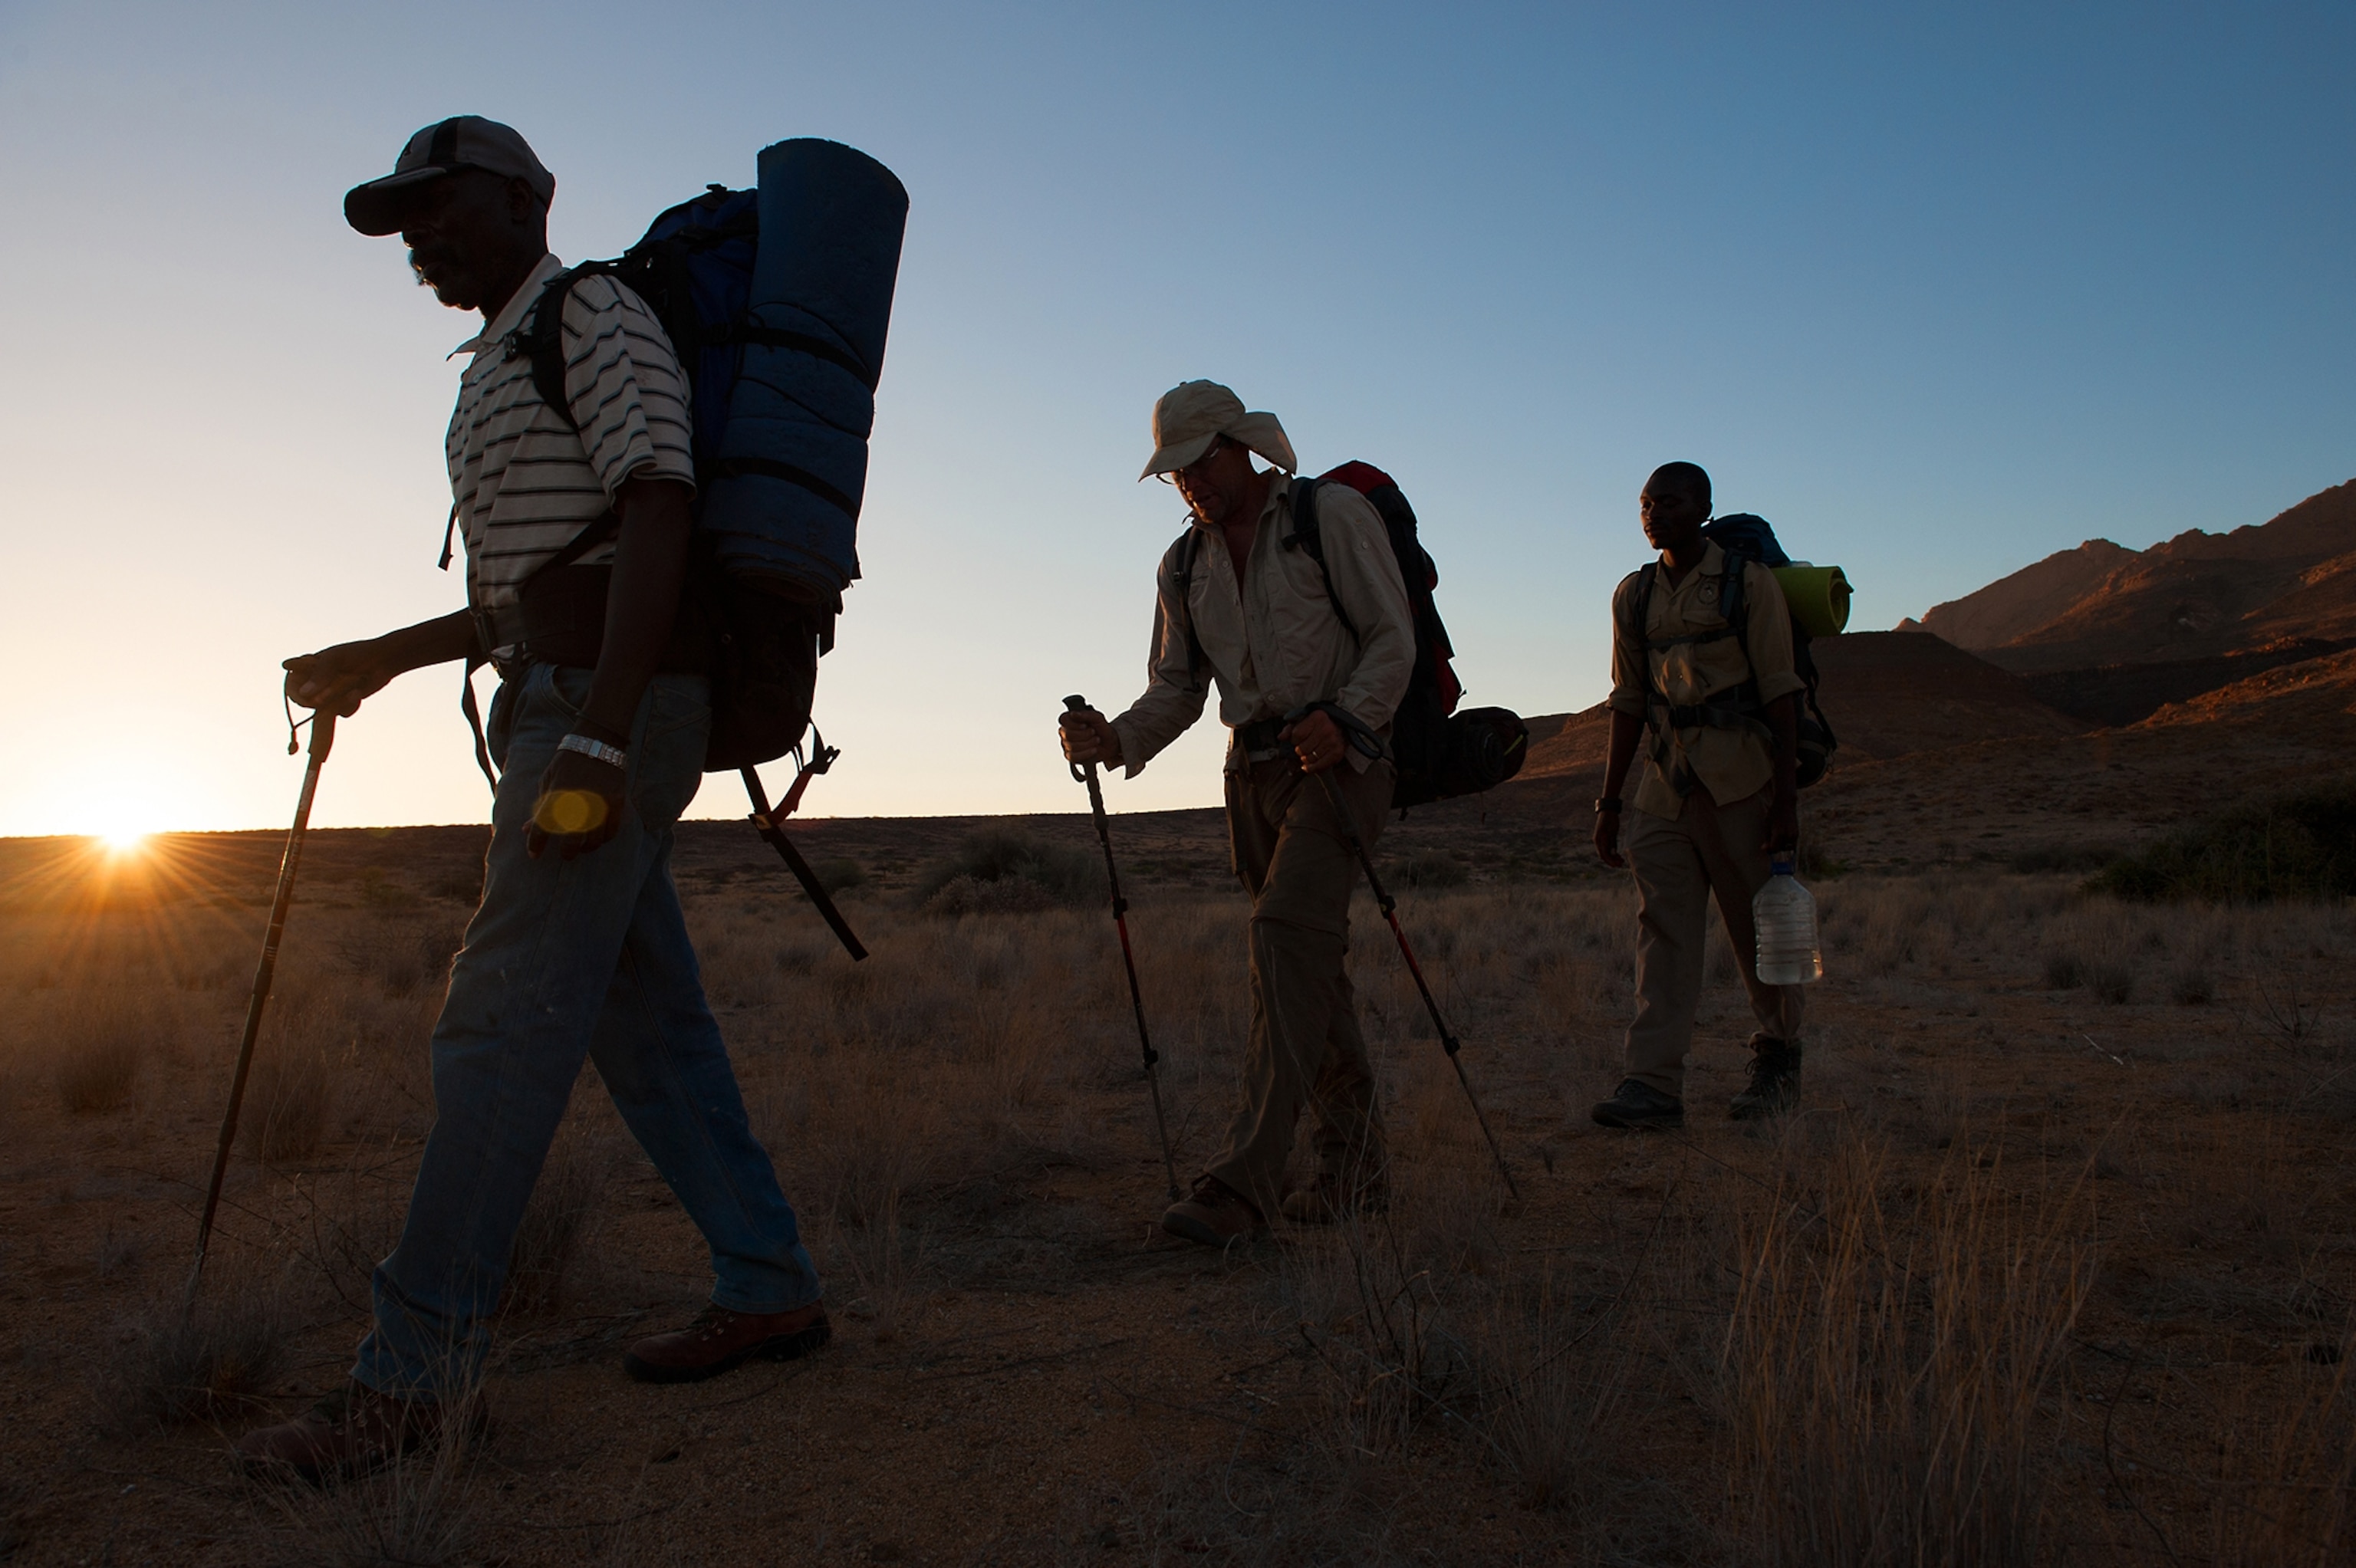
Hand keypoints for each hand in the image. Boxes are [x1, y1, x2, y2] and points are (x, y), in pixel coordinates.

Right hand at [283, 639, 400, 717]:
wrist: (384, 661)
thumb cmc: (358, 654)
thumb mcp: (336, 659)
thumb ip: (321, 674)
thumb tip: (305, 694)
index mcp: (308, 667)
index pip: (291, 684)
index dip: (295, 692)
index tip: (305, 694)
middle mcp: (316, 682)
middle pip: (305, 701)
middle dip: (321, 699)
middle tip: (332, 693)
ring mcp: (330, 694)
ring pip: (325, 709)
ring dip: (339, 701)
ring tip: (352, 686)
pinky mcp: (344, 703)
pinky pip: (342, 712)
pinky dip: (350, 704)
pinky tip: (358, 691)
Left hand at [526, 747, 627, 859]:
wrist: (597, 743)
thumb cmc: (567, 762)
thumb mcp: (547, 780)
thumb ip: (540, 806)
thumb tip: (527, 829)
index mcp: (557, 795)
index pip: (542, 827)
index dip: (535, 844)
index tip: (534, 854)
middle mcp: (578, 802)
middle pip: (571, 840)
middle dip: (567, 852)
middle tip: (566, 855)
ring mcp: (600, 804)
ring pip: (594, 840)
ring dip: (587, 847)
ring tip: (583, 847)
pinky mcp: (617, 803)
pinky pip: (611, 831)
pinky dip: (604, 838)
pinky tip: (598, 837)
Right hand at [1060, 707, 1121, 769]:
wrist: (1110, 743)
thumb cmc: (1102, 728)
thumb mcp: (1097, 718)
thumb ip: (1085, 715)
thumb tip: (1073, 714)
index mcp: (1070, 720)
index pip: (1063, 720)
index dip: (1074, 724)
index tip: (1085, 725)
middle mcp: (1066, 732)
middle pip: (1067, 734)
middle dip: (1084, 734)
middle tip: (1093, 732)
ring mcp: (1067, 745)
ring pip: (1071, 746)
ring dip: (1088, 743)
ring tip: (1096, 740)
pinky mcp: (1071, 756)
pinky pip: (1073, 757)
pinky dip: (1086, 753)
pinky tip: (1094, 750)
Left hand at [1281, 709, 1345, 773]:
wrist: (1342, 727)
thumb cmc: (1319, 724)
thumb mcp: (1305, 721)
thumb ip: (1290, 729)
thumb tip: (1281, 737)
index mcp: (1317, 718)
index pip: (1296, 735)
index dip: (1293, 740)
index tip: (1297, 740)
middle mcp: (1326, 729)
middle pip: (1302, 748)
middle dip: (1299, 751)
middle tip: (1302, 749)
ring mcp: (1332, 742)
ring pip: (1309, 758)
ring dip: (1305, 759)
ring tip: (1307, 755)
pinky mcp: (1337, 753)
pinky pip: (1319, 766)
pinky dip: (1311, 769)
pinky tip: (1307, 767)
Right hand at [1594, 808, 1624, 868]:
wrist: (1608, 810)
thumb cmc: (1610, 819)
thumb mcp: (1612, 831)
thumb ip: (1611, 842)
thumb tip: (1613, 854)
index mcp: (1598, 839)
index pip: (1603, 854)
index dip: (1610, 861)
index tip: (1616, 865)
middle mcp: (1598, 841)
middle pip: (1604, 855)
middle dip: (1612, 861)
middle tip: (1621, 864)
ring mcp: (1601, 840)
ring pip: (1606, 852)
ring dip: (1613, 857)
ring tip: (1621, 861)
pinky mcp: (1605, 839)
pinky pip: (1608, 848)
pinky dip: (1613, 853)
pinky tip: (1618, 856)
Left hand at [1763, 788, 1798, 854]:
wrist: (1785, 805)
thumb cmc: (1773, 814)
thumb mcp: (1767, 826)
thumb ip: (1766, 839)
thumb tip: (1764, 850)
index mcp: (1778, 833)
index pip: (1774, 849)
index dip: (1769, 849)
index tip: (1766, 846)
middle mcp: (1787, 835)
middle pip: (1780, 849)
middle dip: (1775, 847)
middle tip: (1772, 838)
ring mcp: (1793, 835)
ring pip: (1787, 848)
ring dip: (1782, 846)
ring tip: (1778, 837)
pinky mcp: (1797, 834)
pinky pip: (1792, 844)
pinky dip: (1787, 843)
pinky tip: (1783, 836)